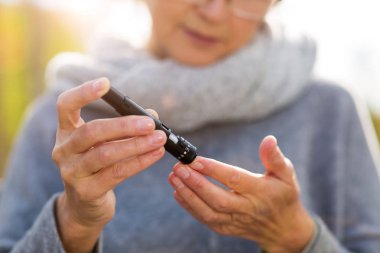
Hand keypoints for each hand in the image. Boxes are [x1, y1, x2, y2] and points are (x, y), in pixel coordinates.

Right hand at [52, 78, 166, 252]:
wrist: (85, 204)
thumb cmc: (99, 166)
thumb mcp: (106, 143)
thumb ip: (125, 128)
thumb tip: (153, 116)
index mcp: (66, 131)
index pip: (65, 105)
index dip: (83, 93)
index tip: (106, 83)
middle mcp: (63, 150)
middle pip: (91, 131)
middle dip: (124, 125)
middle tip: (150, 123)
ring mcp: (72, 172)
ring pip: (105, 154)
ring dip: (137, 145)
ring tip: (159, 139)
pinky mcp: (86, 191)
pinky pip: (116, 173)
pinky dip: (139, 162)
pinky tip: (155, 154)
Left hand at [168, 136, 313, 252]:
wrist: (284, 229)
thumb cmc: (284, 195)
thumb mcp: (286, 174)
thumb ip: (275, 157)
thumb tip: (268, 139)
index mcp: (260, 192)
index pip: (234, 179)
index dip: (214, 170)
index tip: (196, 159)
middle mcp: (246, 209)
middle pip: (217, 198)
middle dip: (195, 183)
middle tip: (178, 168)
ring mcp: (235, 222)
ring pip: (208, 211)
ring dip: (188, 195)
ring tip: (174, 177)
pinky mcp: (226, 229)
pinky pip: (205, 219)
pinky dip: (189, 207)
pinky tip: (178, 192)